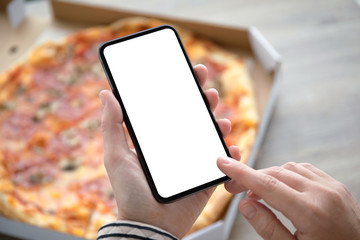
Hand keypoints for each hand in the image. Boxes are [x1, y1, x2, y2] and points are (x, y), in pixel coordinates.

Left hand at [100, 64, 239, 237]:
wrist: (148, 225)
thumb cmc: (130, 192)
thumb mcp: (116, 156)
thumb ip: (111, 125)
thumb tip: (106, 93)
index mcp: (158, 139)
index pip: (170, 107)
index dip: (181, 89)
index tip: (188, 71)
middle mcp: (176, 146)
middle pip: (194, 117)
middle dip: (203, 100)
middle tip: (208, 89)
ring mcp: (192, 160)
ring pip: (210, 135)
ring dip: (218, 123)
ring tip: (221, 119)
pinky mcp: (206, 177)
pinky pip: (222, 162)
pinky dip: (230, 153)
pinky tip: (230, 146)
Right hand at [217, 157, 359, 239]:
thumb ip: (267, 228)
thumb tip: (245, 205)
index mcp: (311, 213)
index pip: (266, 185)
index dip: (241, 173)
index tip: (223, 164)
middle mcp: (323, 194)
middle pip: (275, 173)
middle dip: (251, 177)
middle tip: (235, 188)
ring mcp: (332, 187)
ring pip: (290, 168)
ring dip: (269, 175)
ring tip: (259, 193)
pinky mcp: (337, 186)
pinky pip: (306, 170)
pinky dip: (288, 174)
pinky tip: (281, 186)